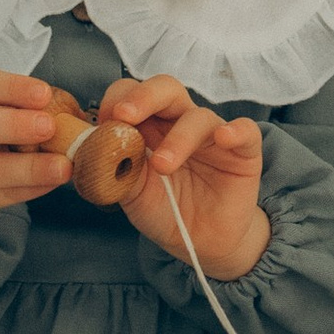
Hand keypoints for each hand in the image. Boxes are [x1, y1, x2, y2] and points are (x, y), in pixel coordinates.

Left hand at [99, 77, 270, 279]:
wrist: (199, 243)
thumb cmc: (164, 211)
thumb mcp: (130, 193)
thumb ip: (111, 168)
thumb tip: (88, 148)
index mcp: (150, 126)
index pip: (133, 94)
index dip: (117, 100)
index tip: (103, 122)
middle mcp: (180, 122)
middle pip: (166, 90)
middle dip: (143, 97)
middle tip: (124, 116)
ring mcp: (213, 135)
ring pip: (199, 116)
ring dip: (178, 138)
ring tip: (162, 166)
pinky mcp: (243, 151)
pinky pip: (245, 131)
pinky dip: (235, 131)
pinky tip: (223, 138)